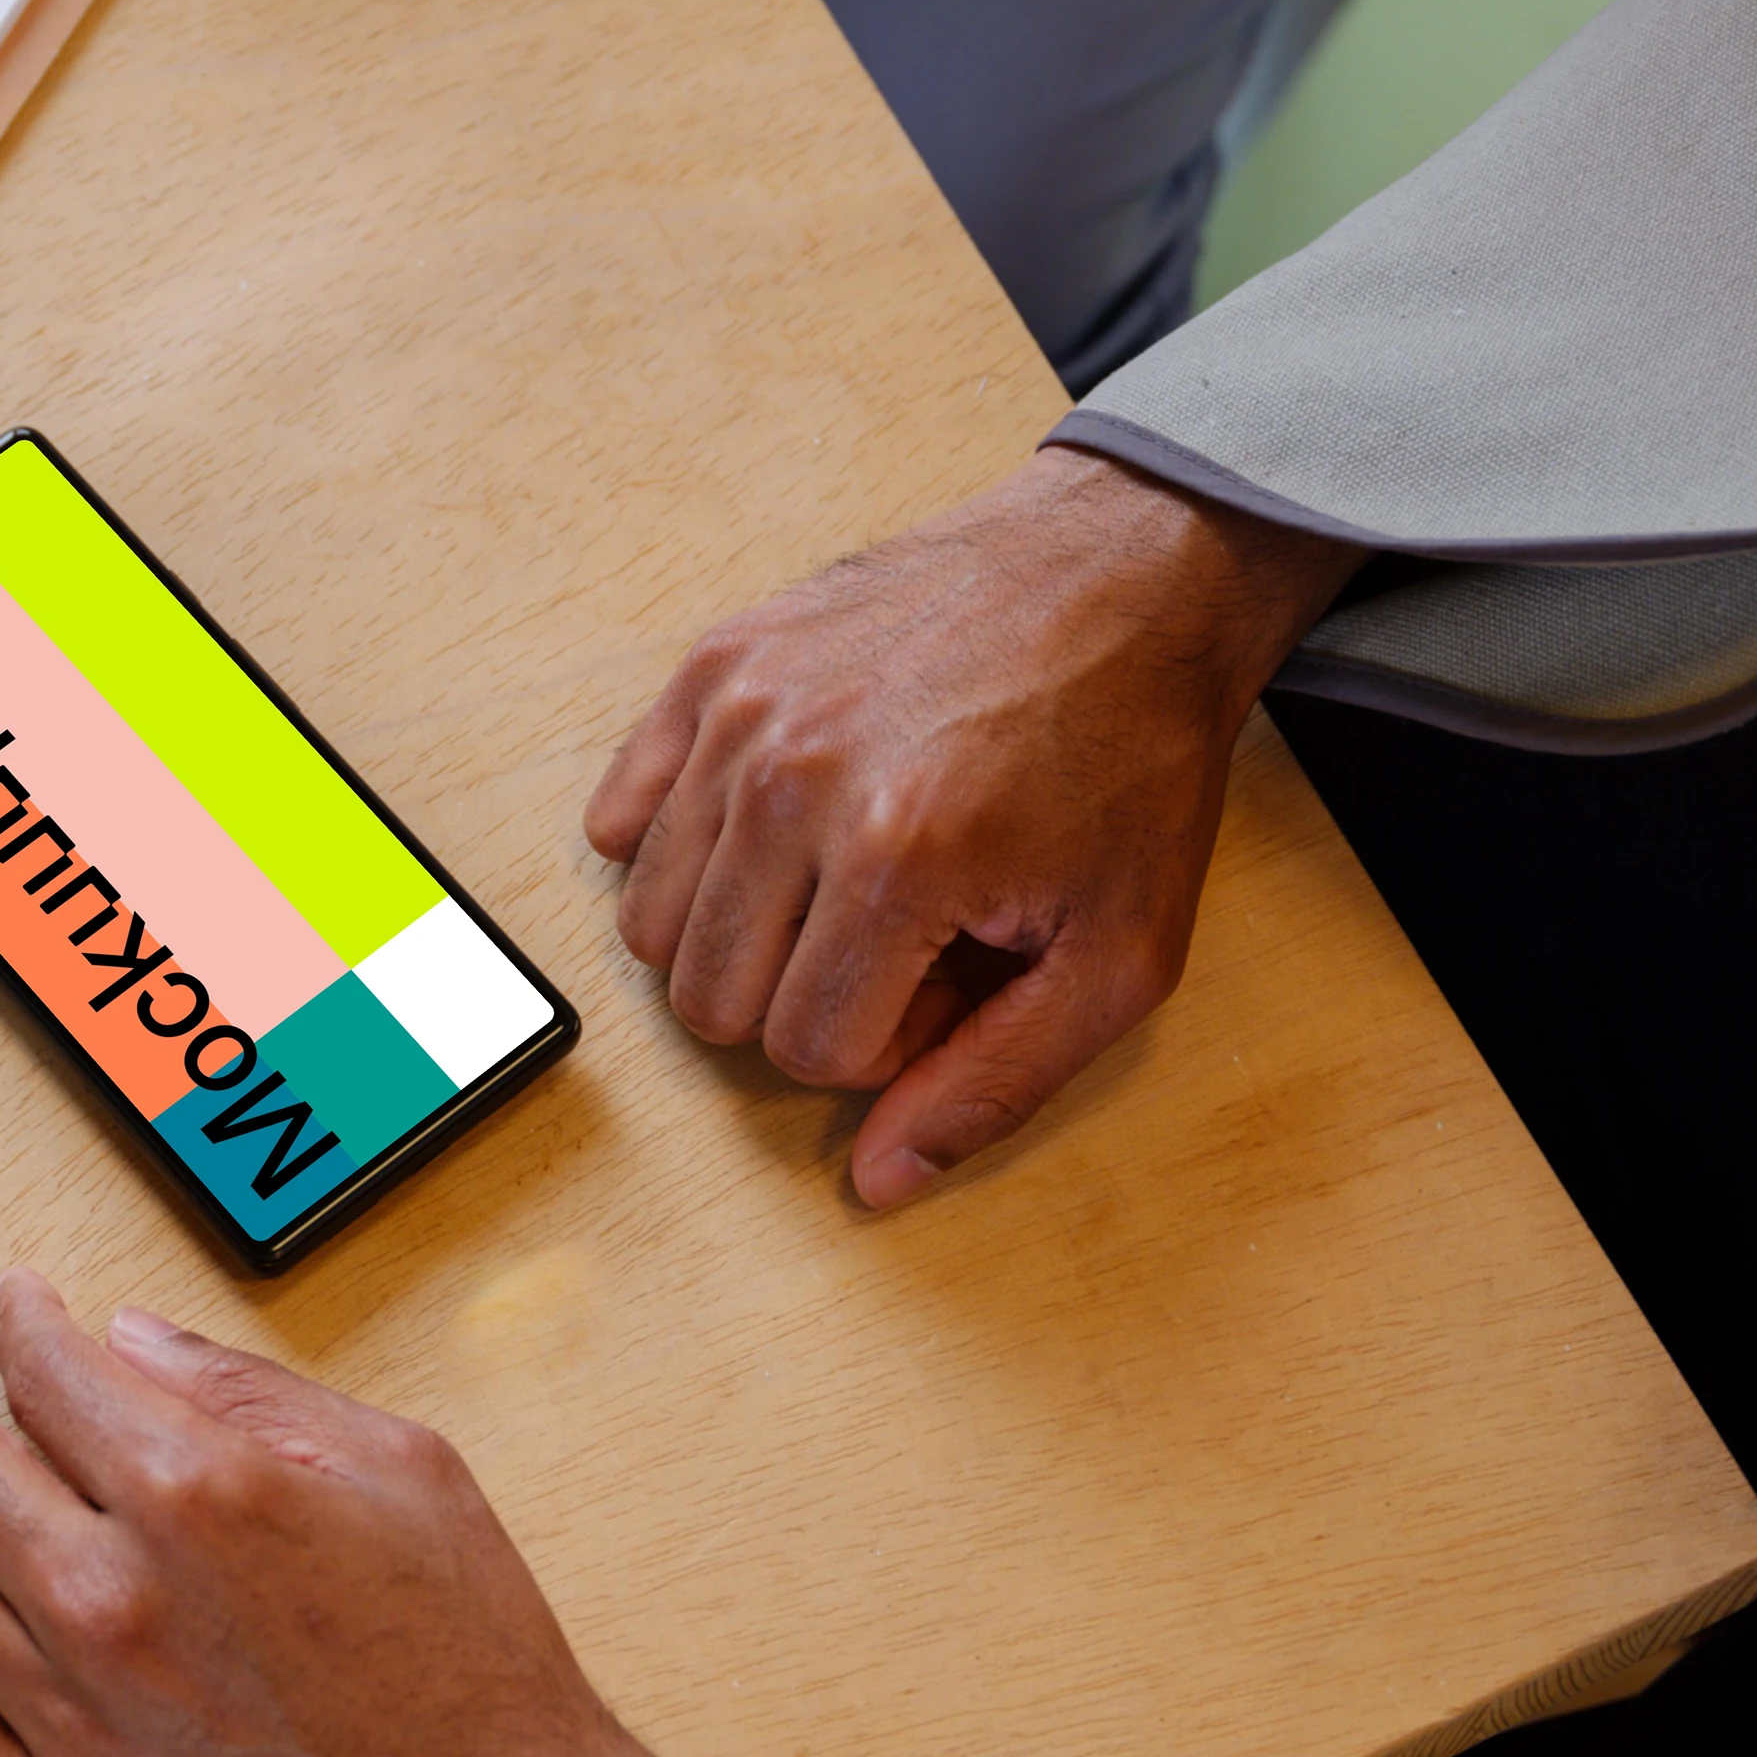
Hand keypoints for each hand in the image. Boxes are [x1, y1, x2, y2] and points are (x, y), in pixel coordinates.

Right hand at [585, 449, 1362, 1209]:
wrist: (1126, 573)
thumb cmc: (1132, 760)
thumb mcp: (1118, 956)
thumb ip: (994, 1084)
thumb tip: (878, 1182)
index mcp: (897, 859)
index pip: (802, 1051)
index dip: (887, 1042)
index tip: (956, 971)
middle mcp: (793, 780)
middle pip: (709, 996)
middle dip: (807, 997)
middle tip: (907, 932)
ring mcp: (741, 713)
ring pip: (654, 921)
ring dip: (748, 932)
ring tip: (851, 877)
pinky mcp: (716, 662)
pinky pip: (624, 816)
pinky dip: (682, 850)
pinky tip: (778, 830)